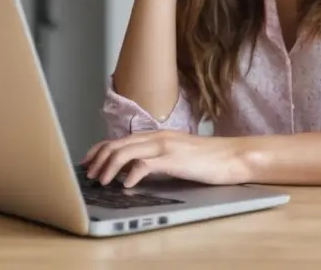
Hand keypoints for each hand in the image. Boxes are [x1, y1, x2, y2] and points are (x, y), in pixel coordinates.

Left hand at [81, 131, 250, 187]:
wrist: (231, 156)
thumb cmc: (207, 158)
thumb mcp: (176, 155)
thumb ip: (156, 158)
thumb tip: (134, 169)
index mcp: (157, 135)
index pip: (120, 139)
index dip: (100, 150)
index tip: (89, 162)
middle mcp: (157, 137)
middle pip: (118, 143)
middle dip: (98, 159)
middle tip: (89, 175)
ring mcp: (165, 146)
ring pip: (126, 151)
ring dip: (109, 167)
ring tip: (102, 181)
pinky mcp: (173, 159)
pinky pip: (144, 164)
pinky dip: (131, 174)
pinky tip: (126, 185)